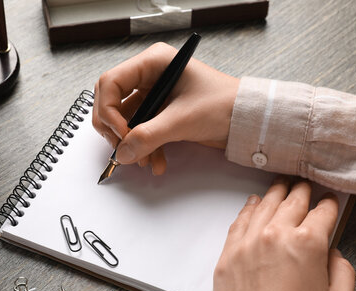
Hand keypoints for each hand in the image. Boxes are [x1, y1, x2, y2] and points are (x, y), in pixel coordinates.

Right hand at [93, 42, 238, 174]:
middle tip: (124, 150)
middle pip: (113, 102)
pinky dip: (145, 148)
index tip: (122, 134)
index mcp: (153, 63)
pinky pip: (142, 131)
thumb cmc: (224, 104)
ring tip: (145, 161)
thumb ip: (148, 136)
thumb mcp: (183, 120)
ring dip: (132, 144)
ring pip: (126, 121)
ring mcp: (154, 95)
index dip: (108, 110)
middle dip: (117, 130)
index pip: (110, 83)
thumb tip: (122, 153)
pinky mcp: (161, 113)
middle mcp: (150, 76)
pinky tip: (157, 162)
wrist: (247, 120)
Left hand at [213, 177, 355, 290]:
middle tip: (305, 185)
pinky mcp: (227, 254)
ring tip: (281, 186)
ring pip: (263, 205)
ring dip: (275, 193)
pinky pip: (238, 221)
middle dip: (302, 191)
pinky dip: (248, 208)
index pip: (322, 212)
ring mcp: (247, 242)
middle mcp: (275, 235)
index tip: (329, 202)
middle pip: (292, 201)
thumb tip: (331, 253)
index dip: (329, 205)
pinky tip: (253, 203)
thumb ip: (342, 268)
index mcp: (307, 243)